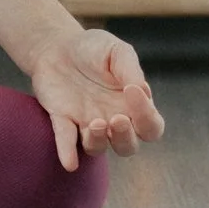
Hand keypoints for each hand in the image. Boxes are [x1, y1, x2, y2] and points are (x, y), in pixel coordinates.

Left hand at [26, 27, 165, 171]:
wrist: (57, 45)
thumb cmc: (93, 49)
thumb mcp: (116, 50)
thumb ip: (130, 68)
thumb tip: (143, 90)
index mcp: (132, 106)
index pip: (151, 126)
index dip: (147, 116)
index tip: (133, 90)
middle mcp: (113, 120)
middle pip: (128, 146)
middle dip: (125, 137)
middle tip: (116, 119)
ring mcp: (87, 123)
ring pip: (98, 148)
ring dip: (98, 141)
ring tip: (95, 123)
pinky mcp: (62, 120)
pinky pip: (66, 141)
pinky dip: (67, 153)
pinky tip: (69, 163)